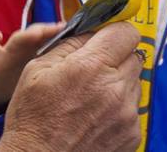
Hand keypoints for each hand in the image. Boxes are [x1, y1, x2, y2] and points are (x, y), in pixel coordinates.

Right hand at [0, 22, 142, 151]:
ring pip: (134, 82)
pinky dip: (118, 107)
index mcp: (91, 67)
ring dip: (118, 82)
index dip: (115, 31)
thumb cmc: (32, 116)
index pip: (126, 32)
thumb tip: (91, 30)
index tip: (105, 36)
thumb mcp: (38, 68)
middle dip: (116, 57)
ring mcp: (127, 115)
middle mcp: (115, 89)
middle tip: (93, 68)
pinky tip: (95, 116)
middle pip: (134, 56)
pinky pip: (132, 108)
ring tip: (91, 97)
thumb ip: (70, 44)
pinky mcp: (132, 135)